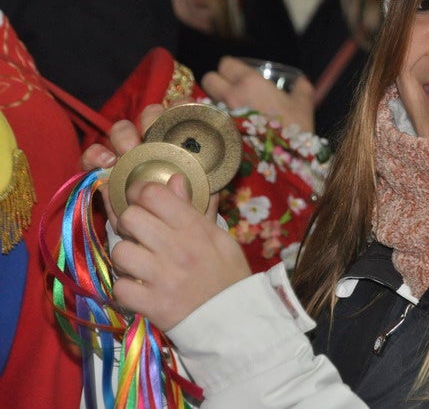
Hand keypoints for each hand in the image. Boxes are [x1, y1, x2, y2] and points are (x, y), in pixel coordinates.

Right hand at [81, 103, 218, 227]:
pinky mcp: (104, 169)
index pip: (182, 116)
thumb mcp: (194, 213)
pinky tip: (104, 164)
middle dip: (149, 119)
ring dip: (123, 136)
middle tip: (149, 139)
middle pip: (150, 116)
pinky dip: (94, 156)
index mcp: (182, 147)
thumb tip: (177, 181)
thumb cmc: (182, 218)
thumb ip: (192, 201)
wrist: (158, 239)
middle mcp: (155, 144)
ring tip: (125, 154)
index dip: (181, 106)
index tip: (182, 110)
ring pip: (122, 130)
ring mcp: (128, 154)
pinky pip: (93, 156)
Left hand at [111, 174, 250, 330]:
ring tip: (139, 262)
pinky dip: (126, 287)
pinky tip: (139, 287)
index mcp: (194, 229)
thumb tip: (176, 179)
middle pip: (130, 218)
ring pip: (119, 252)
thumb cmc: (228, 275)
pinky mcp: (151, 305)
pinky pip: (119, 287)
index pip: (153, 194)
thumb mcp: (220, 237)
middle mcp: (176, 249)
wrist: (236, 322)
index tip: (143, 199)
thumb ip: (196, 208)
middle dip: (131, 222)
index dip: (141, 192)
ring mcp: (161, 278)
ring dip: (126, 256)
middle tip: (140, 233)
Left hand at [202, 56, 314, 132]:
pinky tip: (223, 129)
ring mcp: (219, 116)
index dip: (231, 69)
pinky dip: (211, 122)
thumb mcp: (303, 107)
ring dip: (213, 104)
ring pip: (206, 100)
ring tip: (226, 113)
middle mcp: (230, 95)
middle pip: (209, 79)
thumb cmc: (293, 130)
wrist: (281, 162)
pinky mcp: (215, 135)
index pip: (226, 64)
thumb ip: (302, 90)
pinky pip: (207, 121)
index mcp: (250, 82)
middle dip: (216, 83)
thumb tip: (302, 81)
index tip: (238, 76)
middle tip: (228, 92)